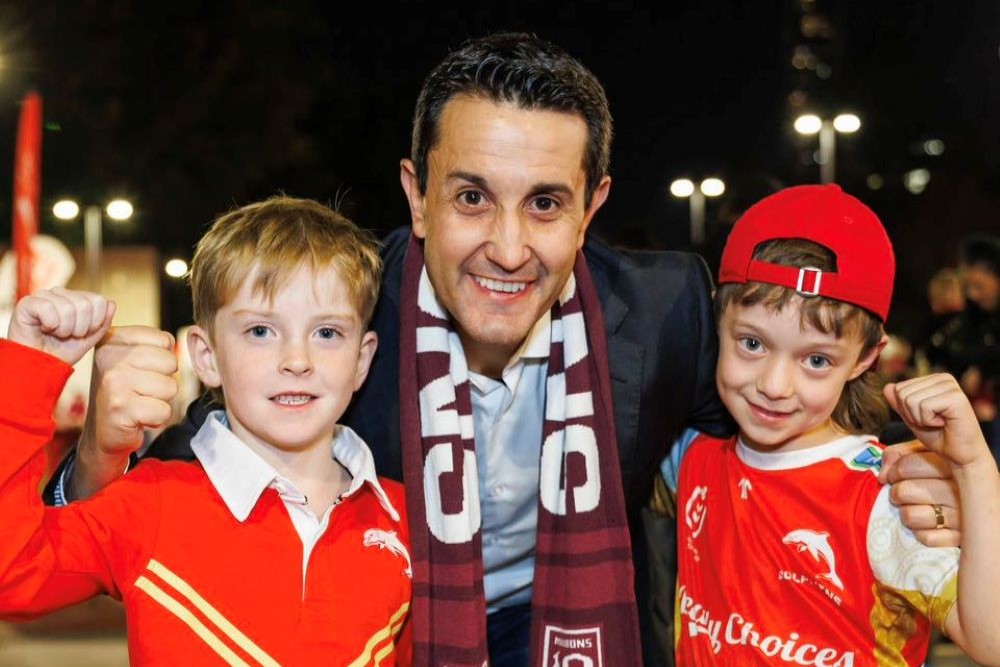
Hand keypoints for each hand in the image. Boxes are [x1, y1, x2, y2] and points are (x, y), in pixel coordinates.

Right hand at [7, 288, 114, 365]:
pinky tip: (43, 329)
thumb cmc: (61, 352)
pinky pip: (48, 308)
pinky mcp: (27, 302)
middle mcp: (61, 293)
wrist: (38, 365)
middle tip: (67, 335)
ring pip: (67, 307)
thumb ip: (103, 323)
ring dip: (64, 329)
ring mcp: (44, 296)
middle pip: (85, 304)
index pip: (99, 301)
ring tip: (55, 333)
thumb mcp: (89, 340)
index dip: (95, 322)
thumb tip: (111, 303)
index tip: (83, 334)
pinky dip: (50, 324)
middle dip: (79, 328)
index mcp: (77, 299)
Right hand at [72, 326, 178, 500]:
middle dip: (165, 380)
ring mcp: (113, 382)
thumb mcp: (135, 359)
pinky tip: (139, 417)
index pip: (165, 339)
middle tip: (143, 390)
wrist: (105, 430)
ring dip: (161, 400)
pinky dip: (157, 418)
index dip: (164, 359)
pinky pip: (163, 410)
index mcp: (113, 339)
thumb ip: (155, 344)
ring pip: (170, 387)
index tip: (143, 371)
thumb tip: (179, 341)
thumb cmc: (127, 391)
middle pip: (170, 362)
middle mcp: (109, 357)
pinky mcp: (120, 408)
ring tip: (141, 403)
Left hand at [880, 442, 960, 546]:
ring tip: (916, 509)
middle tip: (905, 494)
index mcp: (951, 465)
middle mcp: (961, 490)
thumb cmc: (937, 475)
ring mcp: (962, 517)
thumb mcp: (921, 454)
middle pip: (904, 491)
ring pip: (911, 516)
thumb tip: (883, 476)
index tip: (896, 475)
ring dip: (907, 514)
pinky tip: (928, 525)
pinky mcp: (959, 539)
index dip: (894, 471)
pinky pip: (925, 538)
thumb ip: (898, 455)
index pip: (907, 466)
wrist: (973, 502)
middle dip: (898, 493)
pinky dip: (921, 533)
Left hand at [884, 373, 989, 469]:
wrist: (959, 455)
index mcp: (933, 379)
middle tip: (932, 422)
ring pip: (910, 400)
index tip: (924, 418)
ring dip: (920, 418)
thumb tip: (887, 387)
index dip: (905, 410)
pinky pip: (924, 407)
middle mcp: (943, 378)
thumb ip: (899, 403)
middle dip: (911, 414)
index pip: (897, 388)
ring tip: (938, 422)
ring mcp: (950, 386)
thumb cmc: (939, 436)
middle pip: (902, 393)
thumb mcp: (912, 418)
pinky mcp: (956, 397)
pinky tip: (944, 423)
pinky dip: (928, 421)